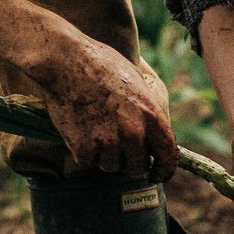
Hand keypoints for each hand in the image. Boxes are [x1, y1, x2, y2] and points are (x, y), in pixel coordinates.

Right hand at [31, 31, 179, 180]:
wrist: (65, 59)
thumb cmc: (100, 63)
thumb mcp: (135, 82)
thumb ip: (145, 110)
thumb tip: (151, 134)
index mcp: (151, 114)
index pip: (168, 155)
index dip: (163, 170)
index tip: (156, 174)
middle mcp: (133, 132)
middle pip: (137, 167)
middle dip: (128, 161)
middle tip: (115, 147)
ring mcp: (108, 142)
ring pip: (110, 166)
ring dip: (102, 155)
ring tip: (92, 128)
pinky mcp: (83, 148)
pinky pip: (87, 162)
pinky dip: (82, 151)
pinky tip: (77, 128)